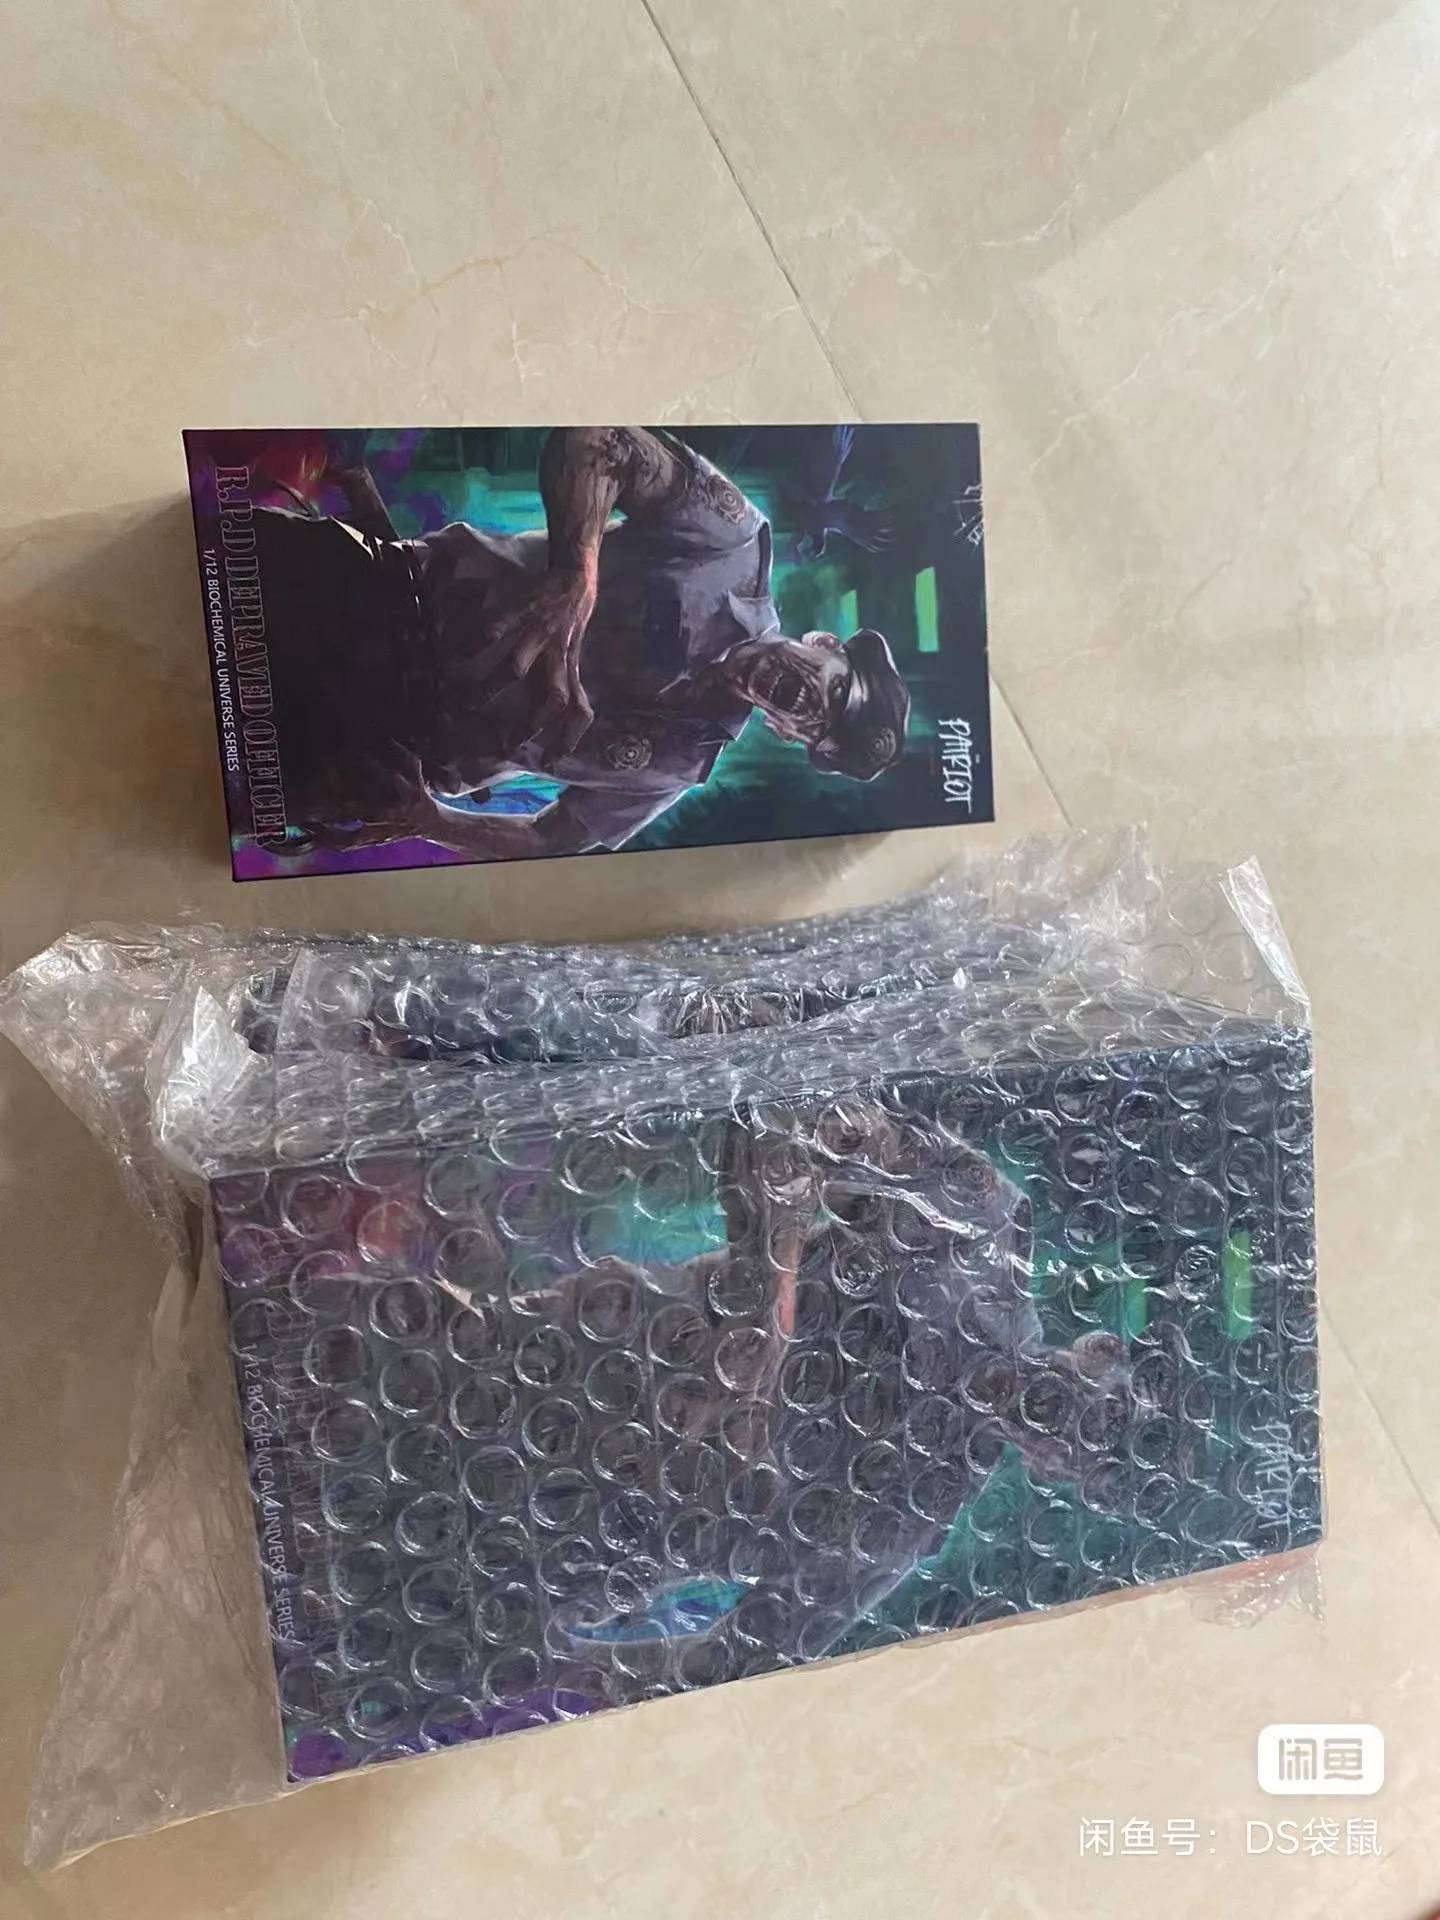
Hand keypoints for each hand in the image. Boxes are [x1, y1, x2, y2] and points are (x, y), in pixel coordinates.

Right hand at [468, 564, 597, 760]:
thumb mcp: (573, 658)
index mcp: (571, 668)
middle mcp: (559, 655)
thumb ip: (565, 685)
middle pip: (552, 697)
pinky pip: (495, 628)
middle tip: (504, 744)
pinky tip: (457, 652)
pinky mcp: (521, 611)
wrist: (575, 579)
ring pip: (518, 668)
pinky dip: (475, 641)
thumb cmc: (569, 626)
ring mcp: (539, 634)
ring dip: (492, 686)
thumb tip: (554, 724)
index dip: (568, 736)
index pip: (578, 709)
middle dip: (529, 724)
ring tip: (466, 699)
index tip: (549, 761)